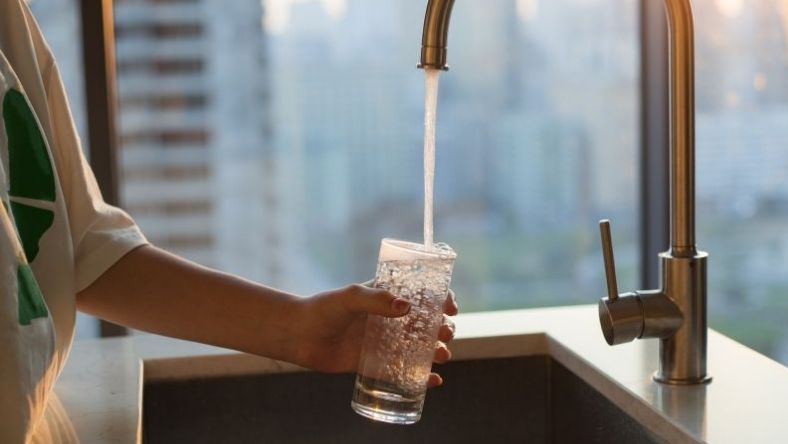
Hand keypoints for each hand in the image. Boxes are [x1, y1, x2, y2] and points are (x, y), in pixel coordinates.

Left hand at [290, 283, 457, 386]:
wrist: (300, 336)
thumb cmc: (324, 310)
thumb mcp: (351, 297)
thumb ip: (376, 299)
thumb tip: (407, 308)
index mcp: (389, 296)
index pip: (424, 294)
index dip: (443, 299)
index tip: (450, 306)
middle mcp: (391, 319)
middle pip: (429, 323)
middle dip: (444, 328)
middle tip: (444, 333)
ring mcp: (386, 342)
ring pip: (422, 348)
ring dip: (438, 352)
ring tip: (441, 356)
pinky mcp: (378, 364)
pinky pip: (406, 371)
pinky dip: (423, 377)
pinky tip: (434, 381)